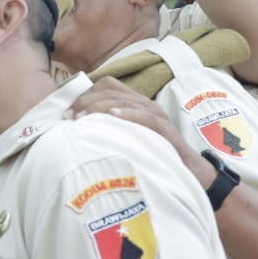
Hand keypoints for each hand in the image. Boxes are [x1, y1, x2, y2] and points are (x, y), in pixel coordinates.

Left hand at [70, 78, 203, 173]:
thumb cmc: (153, 156)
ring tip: (82, 118)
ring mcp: (157, 115)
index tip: (68, 112)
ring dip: (99, 107)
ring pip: (124, 101)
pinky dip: (128, 114)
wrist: (189, 173)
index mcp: (135, 104)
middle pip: (111, 91)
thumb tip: (76, 130)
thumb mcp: (126, 139)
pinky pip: (146, 117)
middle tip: (69, 118)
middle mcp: (145, 105)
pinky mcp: (166, 130)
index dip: (85, 94)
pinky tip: (112, 117)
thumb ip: (108, 129)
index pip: (107, 85)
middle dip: (86, 102)